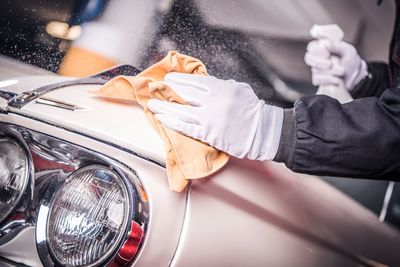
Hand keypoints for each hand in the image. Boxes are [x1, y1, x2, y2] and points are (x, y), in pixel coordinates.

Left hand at [147, 73, 283, 160]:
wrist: (263, 131)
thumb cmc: (253, 110)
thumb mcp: (239, 90)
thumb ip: (220, 86)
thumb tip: (203, 85)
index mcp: (221, 88)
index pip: (195, 81)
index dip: (180, 79)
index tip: (169, 78)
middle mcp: (213, 101)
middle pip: (185, 94)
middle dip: (169, 90)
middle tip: (156, 88)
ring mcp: (210, 118)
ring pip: (181, 111)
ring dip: (164, 107)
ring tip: (151, 104)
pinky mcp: (208, 133)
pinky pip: (186, 127)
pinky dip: (172, 122)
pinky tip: (162, 119)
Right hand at [304, 40, 367, 90]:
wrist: (354, 77)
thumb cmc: (350, 61)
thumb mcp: (348, 51)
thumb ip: (337, 46)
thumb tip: (325, 44)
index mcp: (323, 48)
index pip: (311, 47)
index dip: (316, 50)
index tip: (327, 54)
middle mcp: (317, 58)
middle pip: (309, 58)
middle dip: (319, 62)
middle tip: (330, 65)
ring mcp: (316, 69)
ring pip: (315, 70)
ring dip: (330, 72)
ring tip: (342, 72)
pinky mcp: (317, 80)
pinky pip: (317, 79)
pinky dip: (328, 80)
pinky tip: (337, 80)